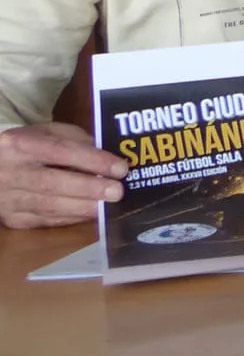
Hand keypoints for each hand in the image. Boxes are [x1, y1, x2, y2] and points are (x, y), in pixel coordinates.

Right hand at [0, 122, 127, 228]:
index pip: (60, 151)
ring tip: (108, 206)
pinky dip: (71, 218)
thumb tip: (107, 159)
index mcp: (20, 144)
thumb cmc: (27, 148)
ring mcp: (8, 198)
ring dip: (83, 207)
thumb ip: (75, 141)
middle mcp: (10, 171)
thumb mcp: (47, 133)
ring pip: (48, 206)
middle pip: (52, 182)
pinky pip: (45, 221)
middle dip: (89, 188)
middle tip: (117, 192)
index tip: (120, 168)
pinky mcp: (12, 219)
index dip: (92, 161)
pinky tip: (90, 214)